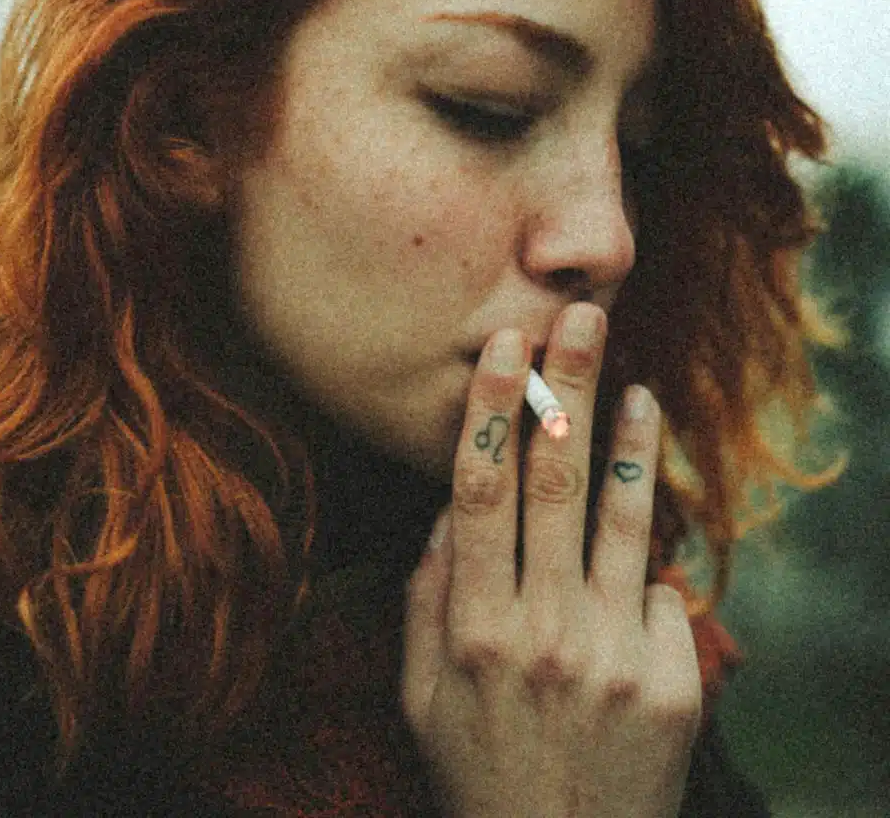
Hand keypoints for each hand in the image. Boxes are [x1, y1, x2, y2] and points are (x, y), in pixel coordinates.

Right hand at [402, 303, 700, 817]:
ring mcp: (614, 656)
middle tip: (582, 320)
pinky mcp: (670, 684)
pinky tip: (634, 561)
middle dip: (569, 389)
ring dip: (630, 443)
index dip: (491, 411)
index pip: (479, 491)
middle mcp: (544, 631)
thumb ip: (428, 597)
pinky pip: (658, 596)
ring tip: (636, 387)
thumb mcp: (420, 693)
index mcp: (472, 627)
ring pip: (623, 521)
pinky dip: (643, 569)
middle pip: (557, 482)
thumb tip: (447, 512)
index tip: (503, 349)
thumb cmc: (477, 770)